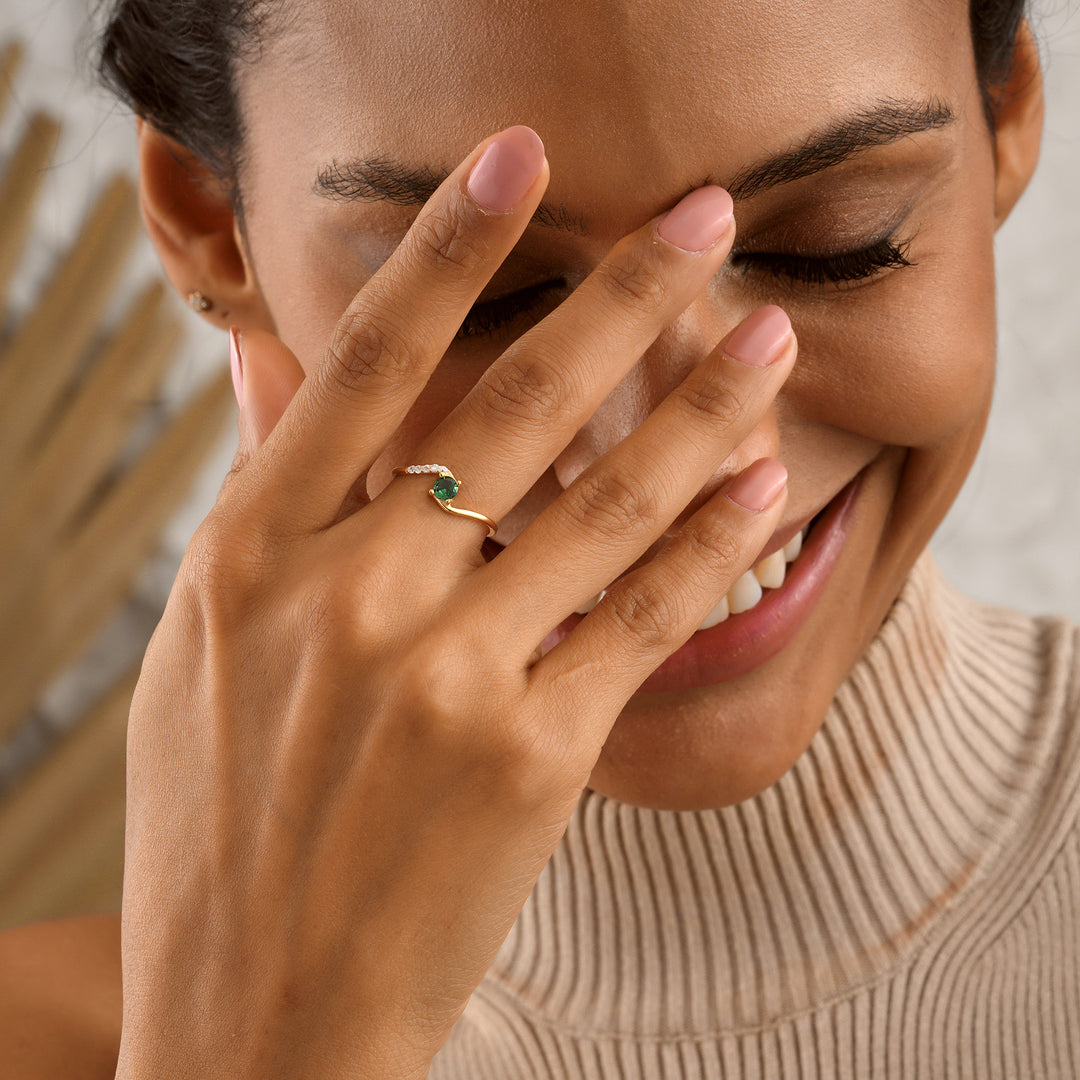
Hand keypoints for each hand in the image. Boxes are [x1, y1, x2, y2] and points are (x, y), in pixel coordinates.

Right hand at [116, 125, 794, 1078]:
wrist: (253, 1014)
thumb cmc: (220, 827)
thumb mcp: (204, 645)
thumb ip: (259, 487)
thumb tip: (271, 353)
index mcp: (251, 556)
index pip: (365, 360)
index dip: (449, 247)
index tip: (519, 159)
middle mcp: (348, 599)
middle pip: (513, 407)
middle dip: (621, 297)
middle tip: (701, 215)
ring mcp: (443, 680)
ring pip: (604, 505)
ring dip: (700, 410)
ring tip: (767, 342)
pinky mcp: (530, 759)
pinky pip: (642, 621)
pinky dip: (711, 543)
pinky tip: (765, 482)